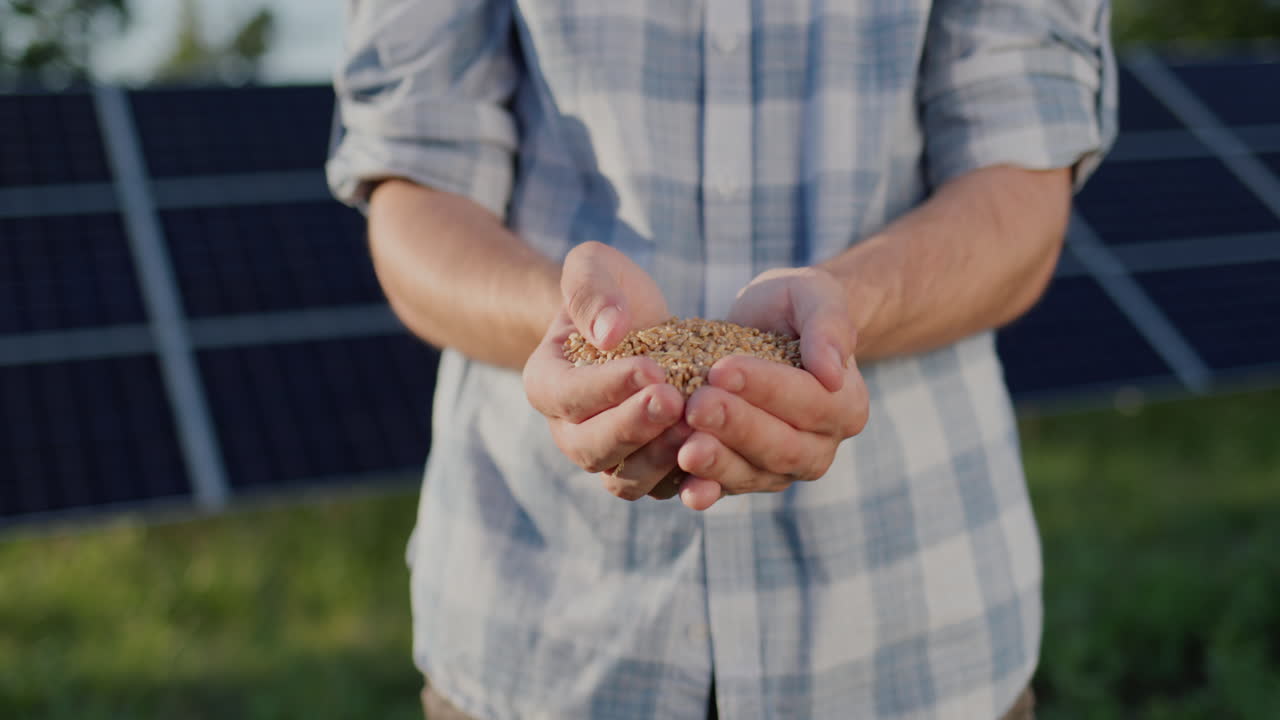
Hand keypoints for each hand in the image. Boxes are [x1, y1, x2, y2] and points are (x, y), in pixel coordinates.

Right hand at [523, 242, 690, 500]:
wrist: (638, 327)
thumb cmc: (610, 293)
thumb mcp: (594, 268)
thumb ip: (591, 289)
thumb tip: (609, 333)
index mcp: (546, 384)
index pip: (568, 396)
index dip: (607, 387)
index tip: (651, 368)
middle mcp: (570, 432)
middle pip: (591, 448)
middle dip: (633, 427)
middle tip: (674, 401)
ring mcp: (609, 458)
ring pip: (625, 480)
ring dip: (660, 459)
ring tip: (697, 428)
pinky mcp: (649, 472)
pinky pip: (662, 489)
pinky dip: (687, 480)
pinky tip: (718, 454)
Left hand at [675, 267, 869, 509]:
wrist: (766, 327)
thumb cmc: (793, 306)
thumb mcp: (814, 295)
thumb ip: (829, 326)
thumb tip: (832, 372)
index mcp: (847, 405)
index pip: (809, 401)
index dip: (766, 388)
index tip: (723, 368)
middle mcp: (820, 446)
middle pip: (782, 446)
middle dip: (737, 427)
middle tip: (697, 407)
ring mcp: (783, 469)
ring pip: (754, 473)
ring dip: (718, 464)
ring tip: (685, 449)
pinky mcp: (746, 477)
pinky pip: (727, 488)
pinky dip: (706, 490)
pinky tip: (685, 491)